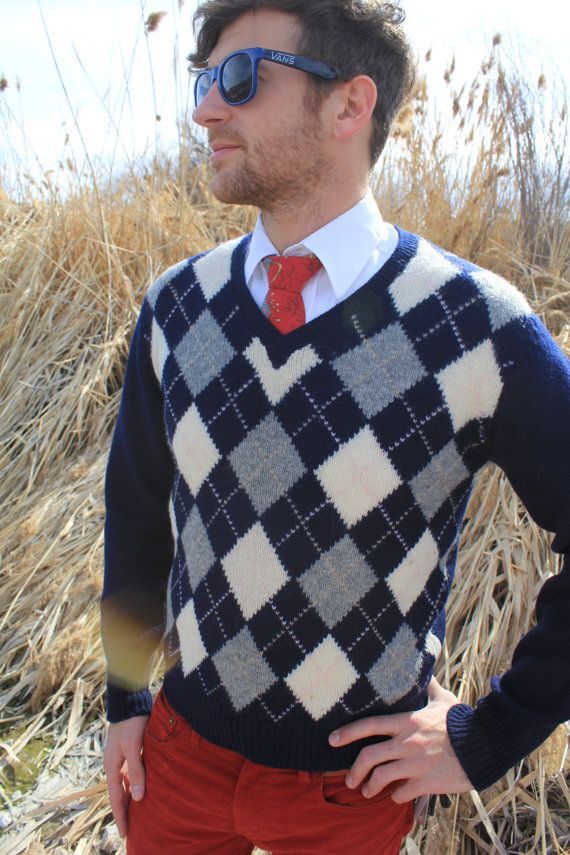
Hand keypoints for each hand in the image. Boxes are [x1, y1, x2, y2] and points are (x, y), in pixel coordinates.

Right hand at [103, 715, 148, 838]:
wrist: (129, 701)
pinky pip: (130, 774)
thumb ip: (137, 771)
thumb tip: (137, 798)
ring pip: (124, 784)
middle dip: (124, 811)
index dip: (121, 816)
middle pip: (118, 794)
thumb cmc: (132, 722)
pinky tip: (142, 790)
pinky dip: (134, 785)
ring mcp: (120, 759)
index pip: (115, 798)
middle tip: (130, 831)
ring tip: (137, 815)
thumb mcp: (134, 746)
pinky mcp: (129, 752)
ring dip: (129, 799)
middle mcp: (114, 765)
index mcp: (112, 766)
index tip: (124, 834)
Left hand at [328, 677, 472, 802]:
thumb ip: (429, 686)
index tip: (332, 740)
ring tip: (367, 791)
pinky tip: (396, 796)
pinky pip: (401, 794)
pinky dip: (395, 797)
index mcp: (406, 722)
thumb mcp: (443, 700)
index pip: (369, 725)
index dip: (347, 733)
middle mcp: (406, 743)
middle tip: (349, 780)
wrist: (483, 745)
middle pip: (368, 757)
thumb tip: (425, 669)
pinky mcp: (425, 783)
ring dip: (371, 787)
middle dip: (354, 771)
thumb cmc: (462, 721)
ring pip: (381, 779)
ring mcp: (414, 765)